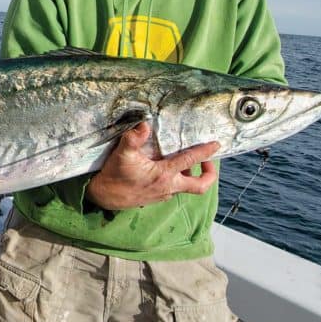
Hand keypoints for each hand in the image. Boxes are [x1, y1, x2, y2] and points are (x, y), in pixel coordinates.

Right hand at [85, 122, 218, 209]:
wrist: (104, 197)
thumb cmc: (114, 175)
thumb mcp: (122, 154)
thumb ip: (134, 138)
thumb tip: (144, 123)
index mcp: (164, 174)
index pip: (191, 160)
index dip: (205, 152)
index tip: (216, 144)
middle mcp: (168, 186)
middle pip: (200, 186)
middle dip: (209, 174)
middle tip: (208, 161)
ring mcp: (164, 194)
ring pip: (187, 187)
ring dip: (190, 175)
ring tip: (185, 161)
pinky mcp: (157, 198)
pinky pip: (174, 189)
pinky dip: (177, 179)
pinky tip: (167, 169)